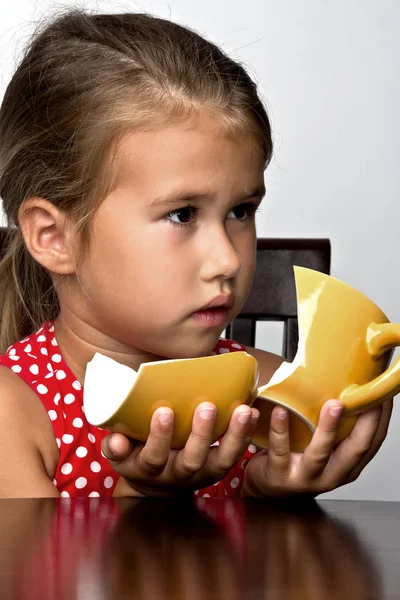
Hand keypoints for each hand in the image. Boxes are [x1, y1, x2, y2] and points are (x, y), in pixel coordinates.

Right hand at [102, 402, 258, 496]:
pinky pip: (235, 454)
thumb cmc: (136, 456)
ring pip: (221, 460)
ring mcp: (202, 473)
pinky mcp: (218, 467)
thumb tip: (116, 440)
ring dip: (234, 436)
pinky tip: (252, 413)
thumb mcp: (120, 454)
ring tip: (243, 411)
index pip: (153, 457)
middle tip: (206, 407)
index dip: (159, 437)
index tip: (164, 411)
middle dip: (201, 434)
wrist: (156, 483)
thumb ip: (115, 447)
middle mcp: (177, 474)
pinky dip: (245, 435)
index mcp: (149, 469)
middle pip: (192, 460)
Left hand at [242, 398, 392, 497]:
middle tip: (368, 398)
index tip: (383, 395)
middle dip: (365, 424)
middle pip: (355, 450)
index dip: (381, 419)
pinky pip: (279, 450)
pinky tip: (279, 410)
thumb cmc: (297, 459)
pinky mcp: (279, 475)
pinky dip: (280, 429)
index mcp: (346, 465)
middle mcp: (331, 475)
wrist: (265, 487)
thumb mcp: (323, 446)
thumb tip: (346, 383)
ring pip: (319, 453)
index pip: (372, 442)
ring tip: (332, 405)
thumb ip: (336, 426)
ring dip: (328, 428)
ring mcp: (305, 477)